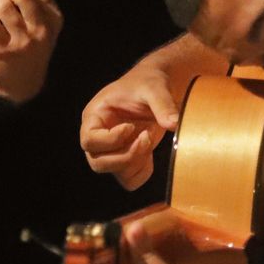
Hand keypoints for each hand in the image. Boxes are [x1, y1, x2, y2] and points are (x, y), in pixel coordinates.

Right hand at [79, 64, 181, 189]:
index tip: (131, 127)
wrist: (157, 89)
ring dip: (134, 163)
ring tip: (148, 139)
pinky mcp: (126, 159)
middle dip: (125, 156)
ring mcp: (111, 150)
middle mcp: (98, 136)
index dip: (110, 140)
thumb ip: (163, 104)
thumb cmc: (148, 83)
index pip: (89, 140)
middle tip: (145, 137)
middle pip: (98, 162)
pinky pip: (129, 180)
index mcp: (94, 116)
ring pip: (114, 172)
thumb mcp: (154, 87)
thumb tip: (174, 124)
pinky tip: (150, 152)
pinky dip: (142, 172)